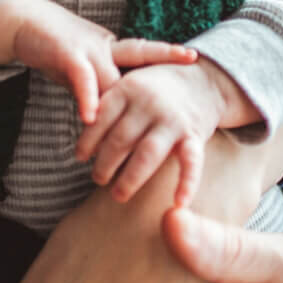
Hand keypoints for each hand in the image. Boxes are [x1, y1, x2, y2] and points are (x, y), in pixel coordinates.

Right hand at [0, 0, 196, 120]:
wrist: (21, 21)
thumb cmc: (54, 47)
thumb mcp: (82, 69)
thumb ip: (98, 88)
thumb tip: (114, 117)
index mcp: (111, 48)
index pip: (145, 52)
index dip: (167, 54)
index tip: (193, 56)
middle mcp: (105, 45)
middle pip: (136, 69)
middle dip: (154, 86)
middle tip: (177, 106)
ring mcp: (87, 48)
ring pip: (112, 79)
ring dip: (120, 108)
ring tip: (133, 134)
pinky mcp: (66, 53)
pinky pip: (82, 78)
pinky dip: (87, 99)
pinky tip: (89, 119)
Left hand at [74, 62, 224, 207]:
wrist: (202, 79)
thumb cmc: (154, 88)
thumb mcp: (129, 85)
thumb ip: (107, 106)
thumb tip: (84, 143)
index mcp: (129, 88)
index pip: (101, 119)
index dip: (88, 141)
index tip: (80, 158)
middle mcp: (150, 104)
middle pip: (120, 140)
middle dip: (105, 164)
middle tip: (98, 179)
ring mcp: (173, 121)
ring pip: (147, 154)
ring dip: (130, 179)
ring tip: (117, 195)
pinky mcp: (194, 135)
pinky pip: (191, 162)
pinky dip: (187, 183)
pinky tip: (178, 203)